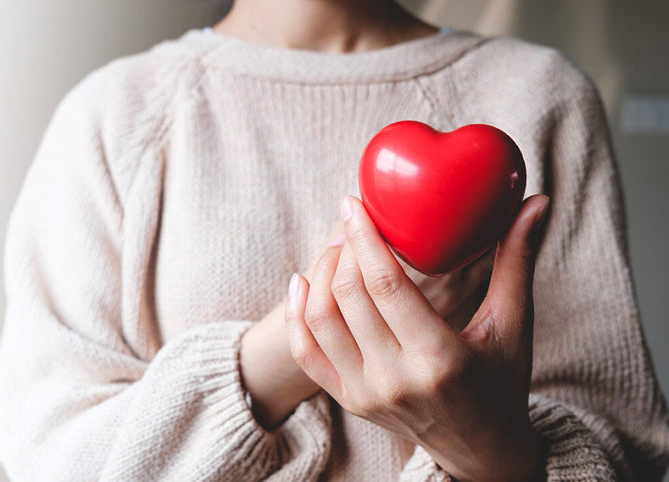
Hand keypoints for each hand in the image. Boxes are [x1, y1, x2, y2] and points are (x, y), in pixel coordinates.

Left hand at [286, 195, 548, 481]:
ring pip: (319, 319)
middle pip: (348, 296)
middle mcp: (394, 379)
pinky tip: (303, 281)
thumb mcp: (514, 324)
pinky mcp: (347, 400)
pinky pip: (306, 351)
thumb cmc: (501, 382)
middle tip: (352, 223)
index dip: (365, 238)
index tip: (354, 203)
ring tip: (337, 249)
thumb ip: (518, 261)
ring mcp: (365, 393)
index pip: (386, 285)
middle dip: (344, 249)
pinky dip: (298, 312)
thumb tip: (537, 202)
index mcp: (438, 358)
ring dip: (321, 273)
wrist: (480, 449)